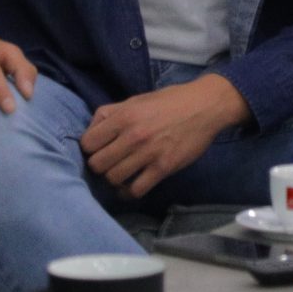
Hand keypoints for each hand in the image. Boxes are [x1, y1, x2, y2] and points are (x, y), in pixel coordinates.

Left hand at [81, 74, 248, 199]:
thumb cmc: (169, 101)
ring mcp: (149, 153)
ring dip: (115, 179)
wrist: (205, 106)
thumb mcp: (136, 99)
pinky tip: (132, 186)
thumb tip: (90, 130)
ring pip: (114, 179)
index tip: (99, 149)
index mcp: (124, 116)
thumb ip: (111, 113)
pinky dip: (130, 192)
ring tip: (122, 174)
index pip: (87, 143)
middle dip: (100, 166)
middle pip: (97, 165)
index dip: (90, 148)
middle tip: (110, 163)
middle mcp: (133, 135)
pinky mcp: (164, 167)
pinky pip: (136, 189)